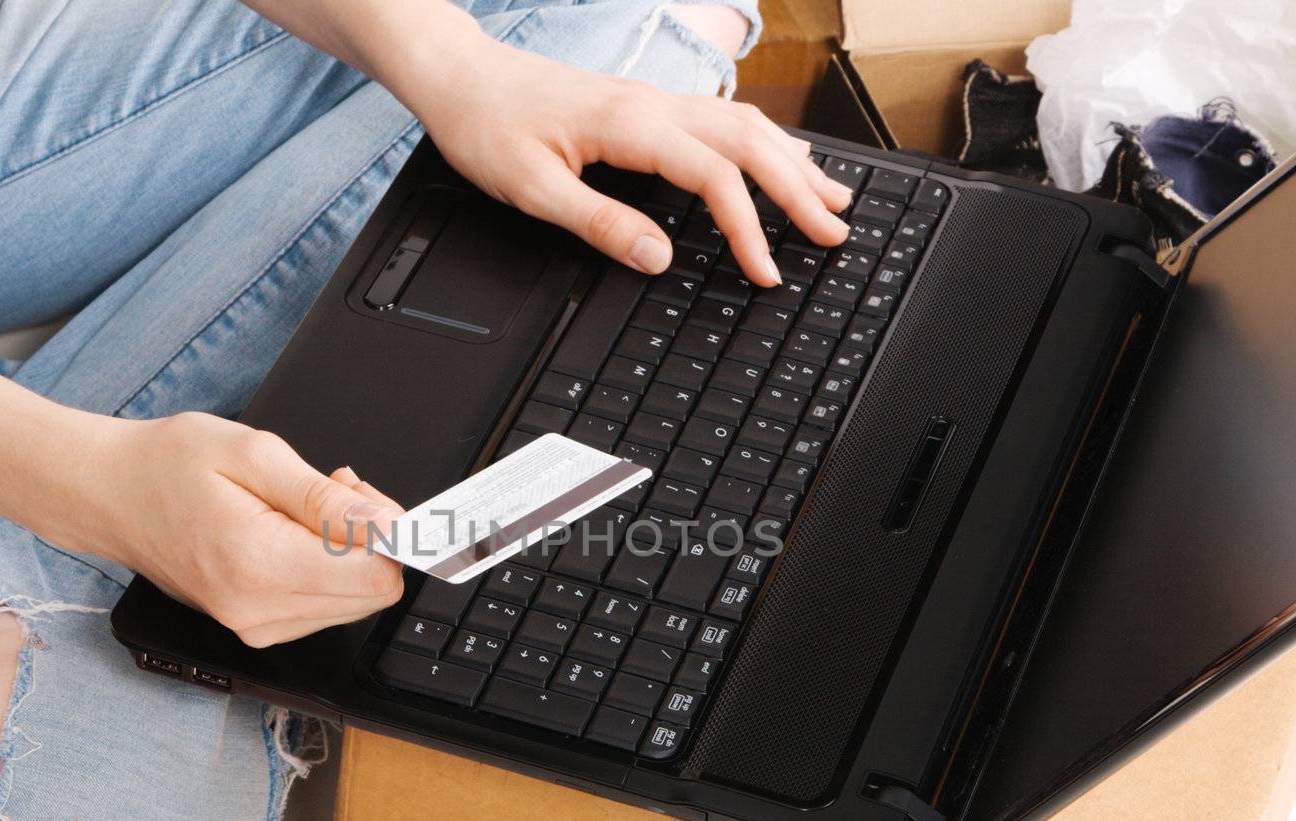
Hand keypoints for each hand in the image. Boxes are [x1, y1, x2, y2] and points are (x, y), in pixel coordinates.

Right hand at [89, 412, 404, 647]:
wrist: (108, 494)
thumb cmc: (167, 465)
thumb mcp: (252, 453)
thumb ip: (324, 496)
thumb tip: (384, 524)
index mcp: (259, 566)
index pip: (375, 578)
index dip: (390, 534)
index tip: (372, 497)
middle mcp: (258, 611)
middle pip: (371, 595)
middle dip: (370, 540)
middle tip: (335, 490)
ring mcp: (254, 626)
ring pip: (352, 602)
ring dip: (347, 553)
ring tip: (303, 506)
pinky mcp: (254, 626)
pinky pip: (323, 605)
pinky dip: (324, 567)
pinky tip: (294, 531)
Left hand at [402, 35, 852, 286]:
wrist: (460, 75)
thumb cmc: (487, 127)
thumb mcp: (532, 189)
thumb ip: (599, 223)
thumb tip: (659, 258)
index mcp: (631, 125)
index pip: (715, 177)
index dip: (749, 228)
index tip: (767, 270)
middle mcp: (653, 104)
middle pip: (750, 142)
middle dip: (799, 189)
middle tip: (835, 232)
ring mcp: (653, 99)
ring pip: (744, 124)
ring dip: (792, 160)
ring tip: (831, 196)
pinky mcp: (645, 103)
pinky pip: (722, 118)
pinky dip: (763, 142)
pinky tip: (779, 156)